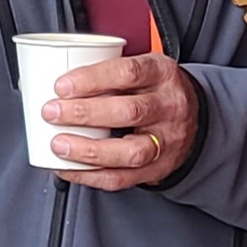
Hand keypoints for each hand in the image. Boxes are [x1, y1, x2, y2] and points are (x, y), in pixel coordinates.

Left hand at [42, 52, 198, 190]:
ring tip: (59, 145)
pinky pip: (123, 178)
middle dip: (84, 114)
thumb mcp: (142, 69)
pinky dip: (91, 176)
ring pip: (129, 151)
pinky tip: (69, 169)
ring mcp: (166, 141)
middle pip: (128, 112)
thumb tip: (59, 83)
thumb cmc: (156, 90)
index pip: (128, 73)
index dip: (92, 79)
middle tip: (52, 112)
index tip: (62, 85)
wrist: (194, 117)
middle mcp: (168, 107)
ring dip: (88, 150)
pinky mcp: (158, 168)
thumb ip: (109, 72)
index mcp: (161, 74)